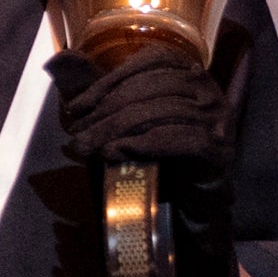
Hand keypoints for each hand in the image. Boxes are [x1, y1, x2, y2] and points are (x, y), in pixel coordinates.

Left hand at [51, 44, 241, 276]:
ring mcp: (221, 125)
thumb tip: (56, 59)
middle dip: (107, 110)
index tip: (75, 108)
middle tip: (76, 134)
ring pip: (164, 112)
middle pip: (155, 87)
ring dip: (116, 129)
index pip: (152, 61)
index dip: (109, 81)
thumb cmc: (146, 163)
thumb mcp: (112, 121)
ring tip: (87, 148)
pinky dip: (143, 144)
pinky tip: (116, 155)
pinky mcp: (220, 156)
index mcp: (191, 76)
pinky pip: (182, 140)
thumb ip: (90, 90)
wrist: (181, 217)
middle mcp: (212, 95)